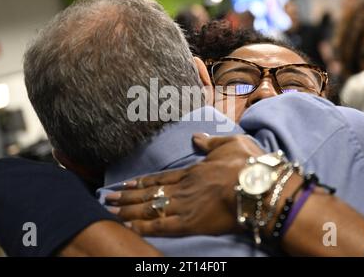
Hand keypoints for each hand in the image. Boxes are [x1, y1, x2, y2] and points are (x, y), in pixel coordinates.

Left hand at [105, 133, 263, 235]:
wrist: (257, 186)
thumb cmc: (247, 164)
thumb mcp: (230, 144)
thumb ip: (210, 142)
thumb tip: (196, 137)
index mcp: (191, 172)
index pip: (159, 178)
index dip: (140, 182)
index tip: (124, 184)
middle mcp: (182, 188)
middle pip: (148, 193)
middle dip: (126, 197)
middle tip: (106, 198)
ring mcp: (184, 206)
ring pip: (149, 208)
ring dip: (128, 210)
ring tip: (110, 211)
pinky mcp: (189, 223)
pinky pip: (161, 226)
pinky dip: (143, 227)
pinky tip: (128, 227)